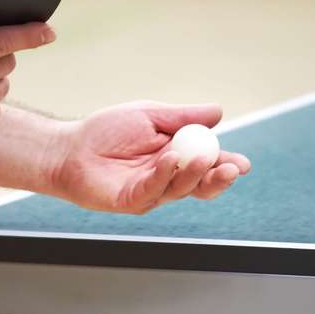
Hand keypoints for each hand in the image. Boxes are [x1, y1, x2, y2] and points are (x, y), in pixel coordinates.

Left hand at [52, 101, 250, 213]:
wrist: (71, 146)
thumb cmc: (107, 130)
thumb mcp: (151, 115)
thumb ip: (183, 117)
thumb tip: (218, 112)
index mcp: (176, 157)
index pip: (207, 165)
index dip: (225, 165)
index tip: (243, 163)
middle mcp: (167, 178)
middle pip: (201, 185)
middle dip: (219, 178)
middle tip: (233, 169)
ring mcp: (151, 192)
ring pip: (181, 189)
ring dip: (194, 174)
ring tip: (202, 158)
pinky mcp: (132, 201)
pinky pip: (154, 190)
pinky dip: (164, 174)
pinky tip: (170, 160)